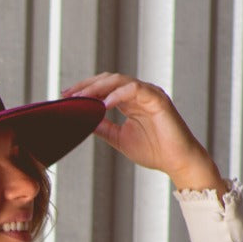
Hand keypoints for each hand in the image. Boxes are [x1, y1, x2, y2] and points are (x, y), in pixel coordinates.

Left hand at [63, 73, 225, 192]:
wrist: (177, 162)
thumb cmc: (154, 151)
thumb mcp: (120, 139)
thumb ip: (104, 128)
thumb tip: (84, 120)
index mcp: (130, 101)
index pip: (104, 87)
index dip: (85, 90)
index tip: (65, 97)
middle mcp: (138, 93)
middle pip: (108, 79)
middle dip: (86, 86)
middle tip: (68, 94)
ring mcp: (148, 93)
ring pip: (119, 80)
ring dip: (98, 88)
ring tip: (81, 98)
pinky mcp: (157, 99)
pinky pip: (135, 89)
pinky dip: (118, 95)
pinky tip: (103, 105)